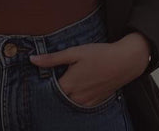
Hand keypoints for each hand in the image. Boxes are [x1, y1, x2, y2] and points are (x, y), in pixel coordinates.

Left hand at [30, 33, 150, 106]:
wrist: (125, 61)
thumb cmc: (100, 54)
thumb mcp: (74, 52)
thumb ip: (52, 59)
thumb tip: (32, 60)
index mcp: (69, 84)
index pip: (47, 90)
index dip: (42, 84)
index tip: (40, 76)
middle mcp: (76, 97)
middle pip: (58, 98)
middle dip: (54, 90)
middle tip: (54, 78)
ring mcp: (87, 101)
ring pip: (68, 103)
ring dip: (65, 95)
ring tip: (67, 83)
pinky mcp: (95, 102)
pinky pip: (80, 105)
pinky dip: (76, 98)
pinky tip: (78, 88)